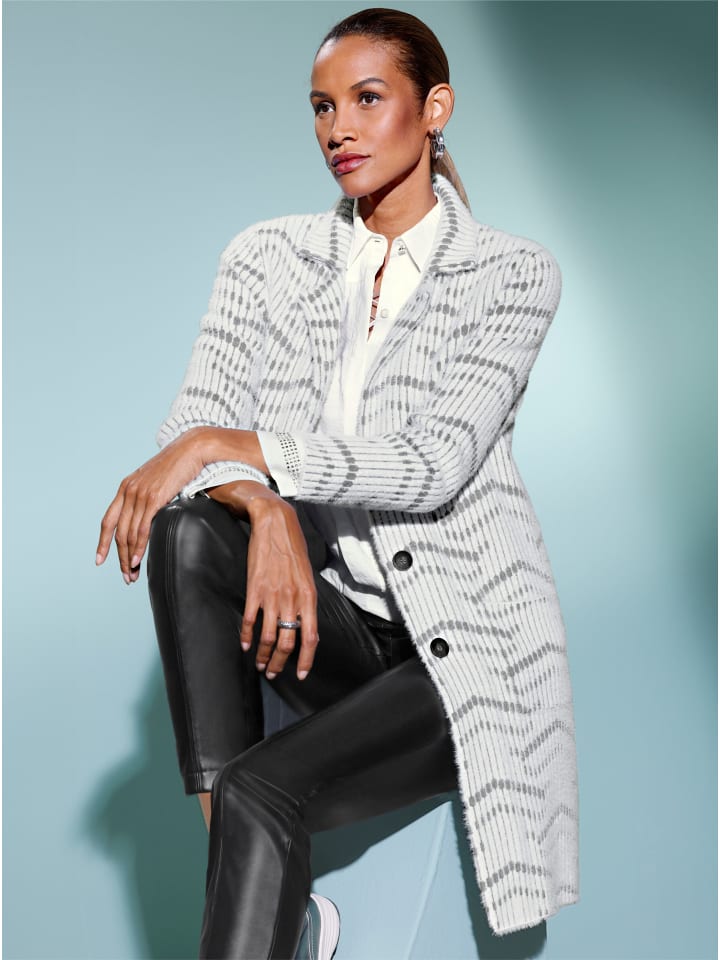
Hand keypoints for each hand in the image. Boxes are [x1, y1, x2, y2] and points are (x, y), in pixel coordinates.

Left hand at [96, 430, 205, 581]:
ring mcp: (139, 495)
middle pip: (117, 532)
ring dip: (129, 557)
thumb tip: (149, 515)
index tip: (100, 560)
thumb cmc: (177, 465)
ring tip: (133, 573)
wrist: (190, 449)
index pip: (108, 521)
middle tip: (125, 575)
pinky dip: (139, 547)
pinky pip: (142, 529)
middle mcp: (128, 492)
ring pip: (128, 534)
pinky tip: (139, 560)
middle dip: (119, 557)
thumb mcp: (155, 481)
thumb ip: (147, 497)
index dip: (102, 543)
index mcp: (125, 488)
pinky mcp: (153, 498)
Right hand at [239, 493, 318, 680]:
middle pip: (288, 642)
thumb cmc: (293, 547)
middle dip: (281, 663)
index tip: (300, 673)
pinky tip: (245, 645)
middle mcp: (292, 599)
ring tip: (261, 665)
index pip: (310, 637)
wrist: (275, 523)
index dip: (306, 659)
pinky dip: (246, 636)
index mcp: (308, 596)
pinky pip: (249, 620)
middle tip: (274, 672)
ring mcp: (272, 595)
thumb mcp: (307, 574)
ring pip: (269, 636)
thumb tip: (304, 622)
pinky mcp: (254, 589)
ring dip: (264, 655)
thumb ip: (306, 599)